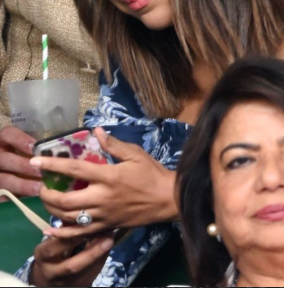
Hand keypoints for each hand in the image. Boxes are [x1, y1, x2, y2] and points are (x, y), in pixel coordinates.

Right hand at [0, 125, 40, 196]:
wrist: (8, 170)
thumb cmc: (23, 156)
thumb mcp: (24, 147)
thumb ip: (36, 148)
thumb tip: (60, 152)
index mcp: (3, 141)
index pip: (8, 134)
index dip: (21, 140)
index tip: (35, 147)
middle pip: (4, 159)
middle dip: (23, 166)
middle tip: (41, 172)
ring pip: (3, 179)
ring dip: (21, 185)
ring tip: (39, 189)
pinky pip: (2, 196)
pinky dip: (13, 199)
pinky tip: (28, 201)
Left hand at [30, 128, 176, 235]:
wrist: (166, 199)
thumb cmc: (152, 173)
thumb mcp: (136, 154)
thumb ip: (114, 144)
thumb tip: (97, 131)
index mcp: (108, 176)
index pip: (75, 169)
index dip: (53, 164)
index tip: (36, 160)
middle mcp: (102, 197)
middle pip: (66, 200)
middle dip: (48, 193)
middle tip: (42, 186)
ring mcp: (102, 215)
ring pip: (69, 217)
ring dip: (52, 209)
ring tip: (48, 200)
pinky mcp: (105, 226)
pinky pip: (79, 233)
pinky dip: (62, 233)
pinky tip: (51, 230)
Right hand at [31, 228, 113, 286]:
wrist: (48, 276)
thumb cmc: (53, 250)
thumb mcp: (53, 240)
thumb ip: (65, 230)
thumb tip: (81, 213)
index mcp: (42, 256)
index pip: (53, 248)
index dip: (70, 239)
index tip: (86, 226)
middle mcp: (51, 272)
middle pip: (71, 266)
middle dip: (91, 252)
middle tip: (108, 236)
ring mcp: (64, 282)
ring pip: (84, 273)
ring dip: (100, 256)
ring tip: (110, 240)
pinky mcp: (77, 285)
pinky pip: (91, 275)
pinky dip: (101, 261)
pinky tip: (108, 248)